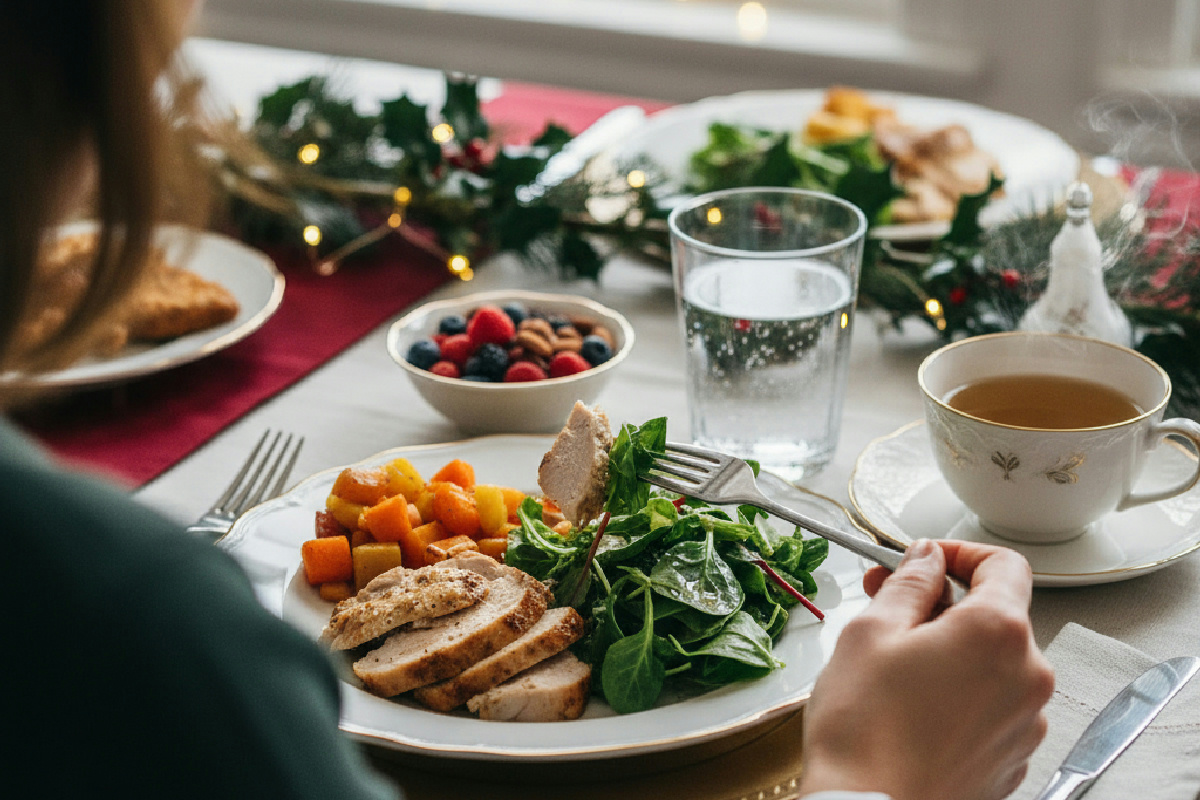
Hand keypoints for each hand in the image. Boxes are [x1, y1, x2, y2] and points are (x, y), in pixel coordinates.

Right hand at [796, 539, 1053, 799]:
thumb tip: (925, 561)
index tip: (926, 562)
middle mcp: (1028, 676)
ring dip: (952, 652)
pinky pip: (992, 707)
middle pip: (997, 616)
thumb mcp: (870, 632)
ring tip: (895, 669)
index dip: (959, 554)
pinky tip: (913, 708)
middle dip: (944, 606)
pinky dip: (960, 696)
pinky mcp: (1011, 758)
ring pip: (993, 664)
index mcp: (997, 633)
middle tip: (889, 607)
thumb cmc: (864, 731)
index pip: (1003, 564)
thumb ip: (908, 584)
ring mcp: (1025, 723)